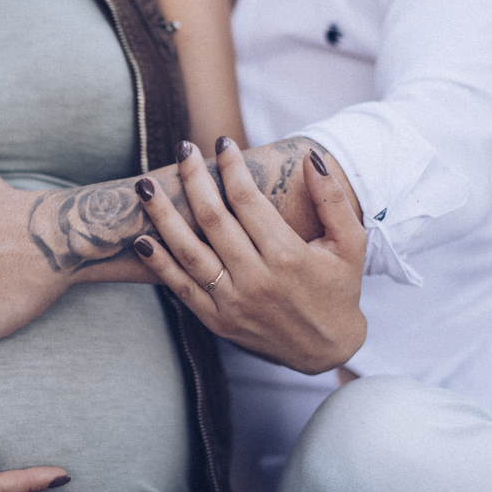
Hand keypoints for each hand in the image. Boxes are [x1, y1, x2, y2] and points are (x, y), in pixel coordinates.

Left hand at [132, 137, 366, 373]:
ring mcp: (233, 303)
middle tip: (182, 148)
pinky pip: (181, 288)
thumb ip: (332, 200)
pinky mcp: (218, 321)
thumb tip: (310, 158)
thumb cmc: (339, 289)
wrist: (326, 349)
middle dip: (193, 178)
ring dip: (163, 216)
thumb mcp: (350, 244)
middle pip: (213, 218)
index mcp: (288, 255)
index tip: (223, 142)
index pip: (247, 199)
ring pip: (189, 251)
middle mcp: (256, 278)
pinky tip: (141, 239)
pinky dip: (159, 264)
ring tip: (145, 187)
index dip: (232, 166)